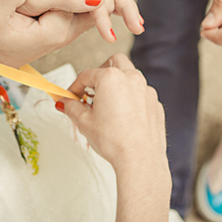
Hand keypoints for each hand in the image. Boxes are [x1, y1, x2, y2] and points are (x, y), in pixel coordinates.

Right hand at [58, 54, 167, 173]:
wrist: (139, 158)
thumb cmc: (115, 140)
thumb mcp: (84, 122)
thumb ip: (72, 107)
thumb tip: (66, 103)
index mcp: (111, 78)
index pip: (86, 74)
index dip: (75, 86)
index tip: (71, 96)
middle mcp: (131, 78)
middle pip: (113, 62)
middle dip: (100, 72)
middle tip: (91, 89)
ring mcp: (146, 90)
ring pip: (130, 77)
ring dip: (117, 85)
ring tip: (106, 104)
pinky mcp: (155, 104)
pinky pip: (140, 94)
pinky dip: (130, 99)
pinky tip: (122, 116)